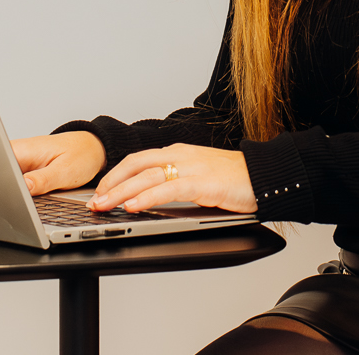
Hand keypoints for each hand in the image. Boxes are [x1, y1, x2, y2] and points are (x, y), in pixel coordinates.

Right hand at [11, 131, 106, 195]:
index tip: (7, 196)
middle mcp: (18, 153)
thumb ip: (42, 180)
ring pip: (4, 180)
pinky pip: (13, 181)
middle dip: (4, 190)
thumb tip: (22, 189)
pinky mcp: (23, 169)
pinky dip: (19, 191)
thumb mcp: (64, 171)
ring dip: (12, 192)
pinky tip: (31, 196)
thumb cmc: (82, 154)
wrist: (91, 149)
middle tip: (24, 199)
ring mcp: (19, 161)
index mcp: (24, 150)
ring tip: (32, 195)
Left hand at [91, 145, 255, 214]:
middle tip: (93, 201)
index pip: (138, 159)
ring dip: (122, 192)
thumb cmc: (235, 178)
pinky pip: (169, 189)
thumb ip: (176, 181)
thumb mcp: (199, 175)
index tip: (100, 190)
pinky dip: (148, 197)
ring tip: (104, 205)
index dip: (116, 174)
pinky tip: (134, 205)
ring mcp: (192, 167)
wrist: (265, 175)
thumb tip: (150, 197)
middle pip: (136, 165)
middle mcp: (182, 155)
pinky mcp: (203, 183)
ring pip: (147, 176)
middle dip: (111, 184)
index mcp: (179, 152)